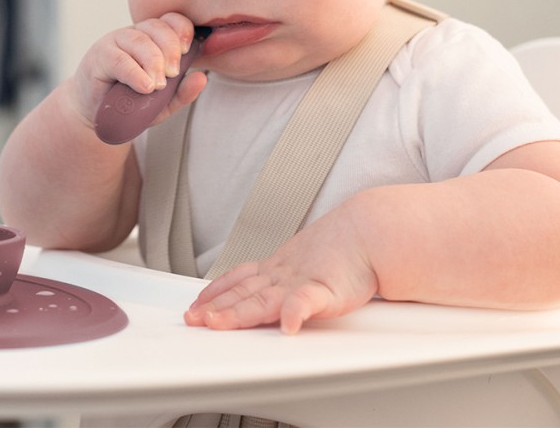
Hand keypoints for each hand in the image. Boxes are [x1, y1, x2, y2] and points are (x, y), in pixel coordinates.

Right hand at [72, 13, 207, 130]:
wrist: (97, 116)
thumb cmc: (130, 103)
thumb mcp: (162, 102)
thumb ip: (182, 92)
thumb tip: (201, 78)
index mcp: (153, 39)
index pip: (171, 21)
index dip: (182, 30)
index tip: (188, 50)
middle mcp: (135, 35)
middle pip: (157, 28)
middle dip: (170, 49)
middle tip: (173, 74)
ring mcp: (116, 42)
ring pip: (139, 41)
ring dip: (153, 61)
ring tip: (158, 85)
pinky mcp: (99, 56)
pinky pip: (119, 59)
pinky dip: (134, 73)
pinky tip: (144, 86)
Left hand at [184, 203, 378, 334]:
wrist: (367, 232)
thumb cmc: (340, 251)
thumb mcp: (303, 262)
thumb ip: (286, 281)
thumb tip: (273, 297)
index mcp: (277, 269)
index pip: (239, 280)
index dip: (215, 291)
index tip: (196, 303)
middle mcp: (282, 275)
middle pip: (242, 293)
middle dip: (215, 307)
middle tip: (192, 318)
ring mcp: (300, 282)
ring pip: (262, 299)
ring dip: (238, 312)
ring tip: (216, 322)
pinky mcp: (325, 290)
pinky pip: (306, 303)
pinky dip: (293, 313)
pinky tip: (286, 327)